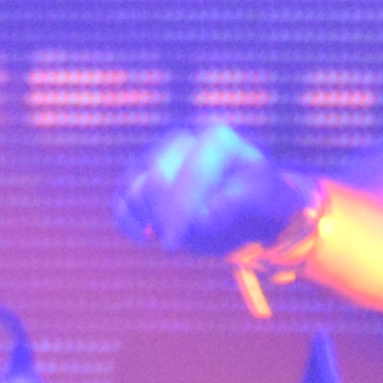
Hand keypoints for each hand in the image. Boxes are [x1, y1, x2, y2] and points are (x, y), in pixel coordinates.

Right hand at [115, 116, 310, 253]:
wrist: (249, 207)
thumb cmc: (259, 200)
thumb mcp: (262, 200)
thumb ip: (237, 204)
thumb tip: (202, 217)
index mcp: (217, 138)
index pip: (191, 173)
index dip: (180, 210)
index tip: (176, 244)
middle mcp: (183, 140)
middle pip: (155, 180)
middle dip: (164, 218)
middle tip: (179, 243)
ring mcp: (159, 157)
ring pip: (133, 190)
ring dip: (149, 221)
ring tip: (174, 237)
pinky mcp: (141, 178)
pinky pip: (121, 201)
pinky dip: (128, 222)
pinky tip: (147, 237)